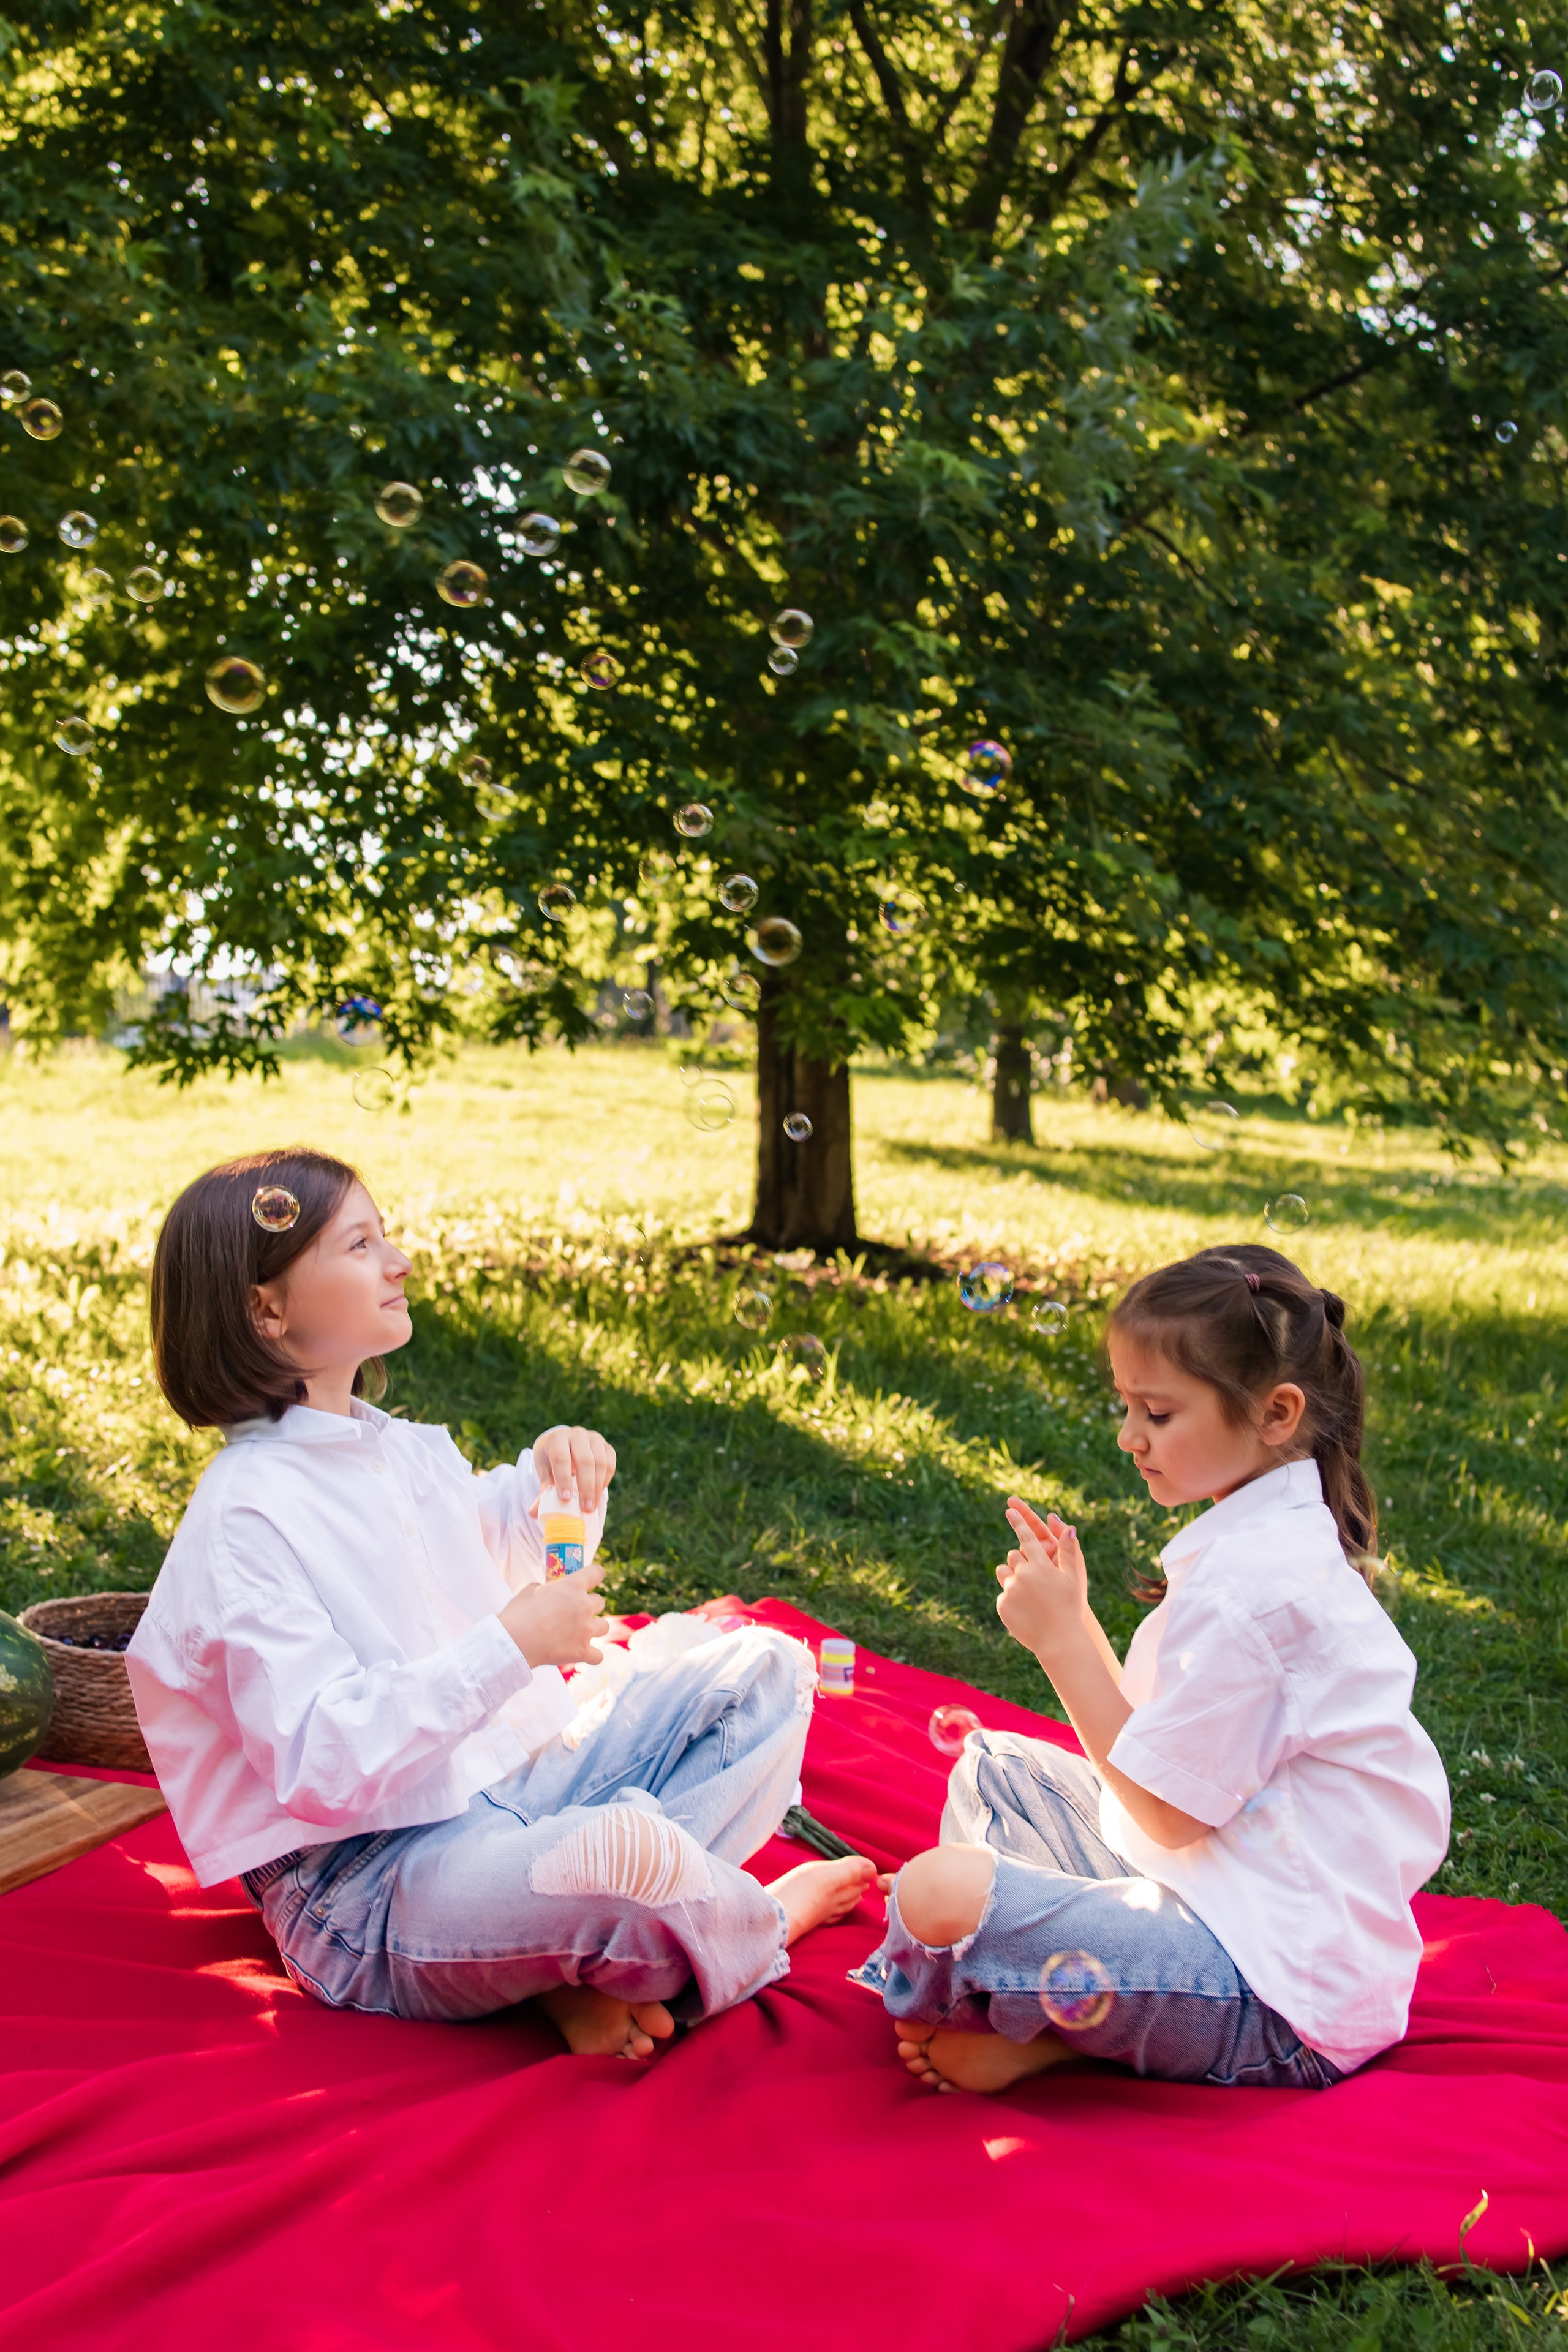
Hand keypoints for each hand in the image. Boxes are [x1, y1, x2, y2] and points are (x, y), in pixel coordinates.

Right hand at [501, 1562, 608, 1667]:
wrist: (514, 1642)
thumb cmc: (519, 1613)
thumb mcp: (530, 1591)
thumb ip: (544, 1588)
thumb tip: (546, 1591)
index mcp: (573, 1586)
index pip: (596, 1573)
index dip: (594, 1575)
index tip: (591, 1579)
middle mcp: (584, 1606)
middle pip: (600, 1602)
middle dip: (589, 1606)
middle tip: (574, 1612)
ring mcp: (586, 1630)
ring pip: (604, 1626)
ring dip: (593, 1628)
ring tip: (580, 1633)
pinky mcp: (583, 1651)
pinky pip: (598, 1655)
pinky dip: (591, 1655)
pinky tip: (582, 1653)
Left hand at [534, 1424, 616, 1513]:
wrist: (563, 1444)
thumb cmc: (551, 1459)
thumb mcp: (544, 1470)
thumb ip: (543, 1489)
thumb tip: (534, 1513)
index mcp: (557, 1439)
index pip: (561, 1458)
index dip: (564, 1479)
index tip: (566, 1499)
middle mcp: (577, 1435)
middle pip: (585, 1461)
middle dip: (586, 1487)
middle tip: (585, 1508)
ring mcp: (594, 1439)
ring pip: (601, 1463)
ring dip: (597, 1487)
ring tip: (591, 1506)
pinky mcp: (607, 1446)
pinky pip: (610, 1464)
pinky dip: (605, 1481)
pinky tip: (598, 1493)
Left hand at [995, 1497, 1088, 1659]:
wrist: (1058, 1640)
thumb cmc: (1070, 1607)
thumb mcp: (1073, 1579)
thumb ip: (1069, 1552)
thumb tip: (1070, 1526)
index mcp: (1041, 1566)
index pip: (1027, 1537)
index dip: (1018, 1522)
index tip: (1010, 1509)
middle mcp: (1023, 1575)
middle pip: (1014, 1556)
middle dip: (1021, 1562)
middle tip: (1035, 1579)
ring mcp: (1010, 1590)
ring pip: (1004, 1573)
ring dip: (1012, 1578)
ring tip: (1029, 1595)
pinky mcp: (1002, 1605)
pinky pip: (1003, 1594)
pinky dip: (1011, 1599)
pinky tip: (1025, 1610)